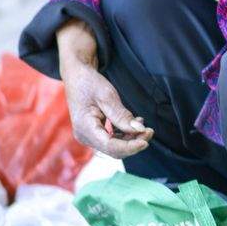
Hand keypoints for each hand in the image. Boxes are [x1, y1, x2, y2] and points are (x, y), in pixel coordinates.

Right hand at [58, 25, 152, 157]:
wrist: (76, 76)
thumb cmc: (89, 82)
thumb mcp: (107, 96)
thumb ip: (122, 115)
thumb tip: (140, 130)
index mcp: (85, 127)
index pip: (110, 146)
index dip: (130, 146)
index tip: (146, 139)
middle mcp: (85, 136)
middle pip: (114, 149)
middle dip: (133, 143)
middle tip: (150, 131)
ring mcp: (88, 136)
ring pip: (114, 147)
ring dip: (131, 139)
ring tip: (143, 125)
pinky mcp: (94, 133)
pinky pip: (112, 140)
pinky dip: (125, 135)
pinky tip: (133, 124)